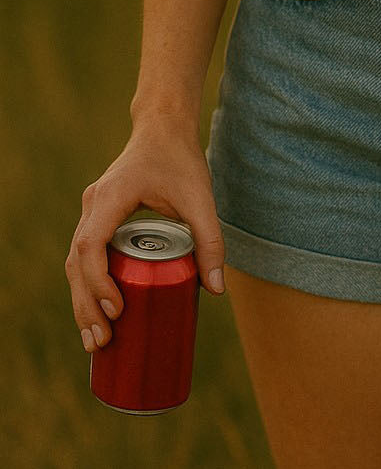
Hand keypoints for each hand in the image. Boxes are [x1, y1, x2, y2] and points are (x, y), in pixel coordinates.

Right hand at [65, 115, 225, 355]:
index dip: (98, 282)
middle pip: (76, 263)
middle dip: (85, 305)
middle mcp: (93, 206)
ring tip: (96, 340)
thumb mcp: (200, 197)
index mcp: (110, 198)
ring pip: (75, 263)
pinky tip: (99, 313)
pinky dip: (89, 286)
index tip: (118, 308)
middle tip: (101, 341)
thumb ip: (210, 239)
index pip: (90, 247)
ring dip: (83, 301)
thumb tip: (217, 290)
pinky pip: (85, 256)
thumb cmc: (180, 158)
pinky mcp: (99, 218)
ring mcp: (92, 212)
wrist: (164, 126)